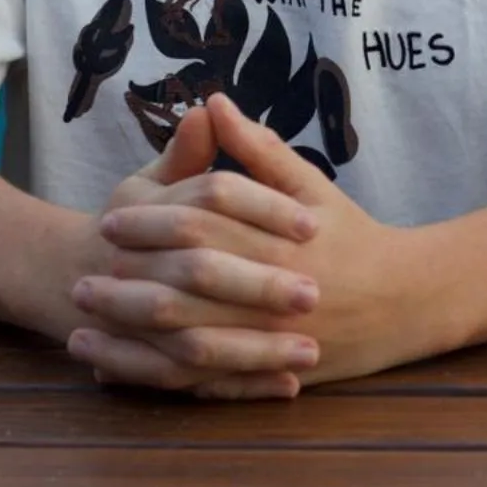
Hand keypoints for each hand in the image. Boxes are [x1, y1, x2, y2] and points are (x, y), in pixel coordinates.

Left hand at [85, 94, 423, 396]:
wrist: (405, 299)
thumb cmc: (351, 235)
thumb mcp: (311, 185)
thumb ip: (258, 149)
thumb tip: (212, 102)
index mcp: (281, 239)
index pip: (202, 225)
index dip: (150, 221)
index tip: (109, 218)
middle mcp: (273, 291)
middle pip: (186, 287)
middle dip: (128, 283)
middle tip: (83, 277)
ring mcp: (271, 339)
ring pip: (186, 344)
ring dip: (129, 340)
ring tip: (81, 332)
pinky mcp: (268, 375)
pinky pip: (202, 385)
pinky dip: (156, 380)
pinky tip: (115, 373)